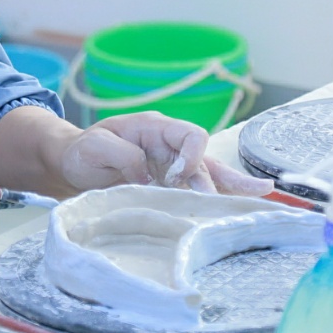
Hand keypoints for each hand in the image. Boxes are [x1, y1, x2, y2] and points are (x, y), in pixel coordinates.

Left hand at [59, 111, 272, 196]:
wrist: (72, 165)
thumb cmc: (83, 151)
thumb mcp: (95, 147)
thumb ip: (123, 156)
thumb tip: (149, 177)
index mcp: (155, 128)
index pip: (190, 135)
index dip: (190, 157)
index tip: (174, 179)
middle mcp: (170, 146)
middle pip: (205, 159)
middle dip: (212, 183)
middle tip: (211, 204)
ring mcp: (173, 167)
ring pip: (210, 175)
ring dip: (230, 188)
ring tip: (261, 196)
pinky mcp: (170, 186)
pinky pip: (200, 188)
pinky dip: (222, 195)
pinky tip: (248, 201)